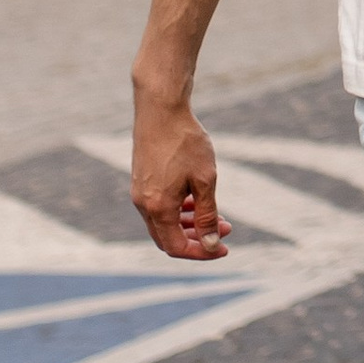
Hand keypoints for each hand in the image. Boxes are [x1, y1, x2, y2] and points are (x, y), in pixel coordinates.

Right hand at [128, 90, 231, 260]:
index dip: (201, 252)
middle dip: (197, 239)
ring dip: (190, 225)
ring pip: (164, 222)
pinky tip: (197, 200)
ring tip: (218, 216)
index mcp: (157, 207)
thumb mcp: (205, 180)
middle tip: (224, 231)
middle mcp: (143, 204)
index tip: (223, 247)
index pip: (176, 247)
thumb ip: (207, 214)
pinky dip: (179, 210)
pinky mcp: (142, 180)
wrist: (161, 109)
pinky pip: (159, 206)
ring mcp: (139, 192)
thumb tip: (210, 244)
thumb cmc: (185, 142)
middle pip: (167, 239)